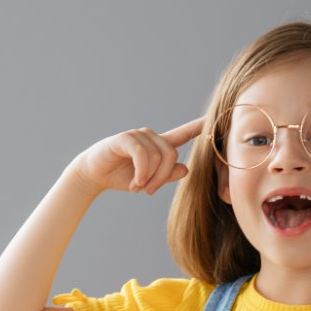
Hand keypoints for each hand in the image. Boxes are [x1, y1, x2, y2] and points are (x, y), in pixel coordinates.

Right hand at [68, 118, 203, 196]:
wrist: (95, 175)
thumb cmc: (123, 176)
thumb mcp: (148, 181)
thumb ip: (167, 175)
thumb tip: (186, 169)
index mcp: (159, 145)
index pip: (184, 134)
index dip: (199, 127)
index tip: (215, 118)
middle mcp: (151, 136)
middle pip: (171, 154)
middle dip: (162, 177)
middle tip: (148, 191)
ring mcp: (138, 135)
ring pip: (158, 157)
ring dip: (149, 178)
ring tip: (137, 187)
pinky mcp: (125, 138)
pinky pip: (143, 155)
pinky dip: (141, 172)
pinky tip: (134, 182)